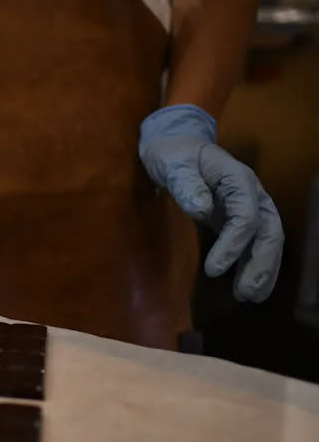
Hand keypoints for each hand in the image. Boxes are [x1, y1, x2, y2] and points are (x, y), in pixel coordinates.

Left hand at [139, 104, 283, 301]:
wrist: (176, 143)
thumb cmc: (173, 153)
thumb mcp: (173, 163)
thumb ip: (186, 184)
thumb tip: (202, 208)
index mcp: (237, 178)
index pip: (246, 215)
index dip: (234, 243)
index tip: (213, 269)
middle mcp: (250, 193)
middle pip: (268, 230)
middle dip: (260, 263)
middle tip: (245, 293)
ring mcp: (248, 206)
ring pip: (267, 240)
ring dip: (262, 269)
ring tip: (250, 297)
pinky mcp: (238, 219)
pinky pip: (253, 243)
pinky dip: (252, 264)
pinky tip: (248, 288)